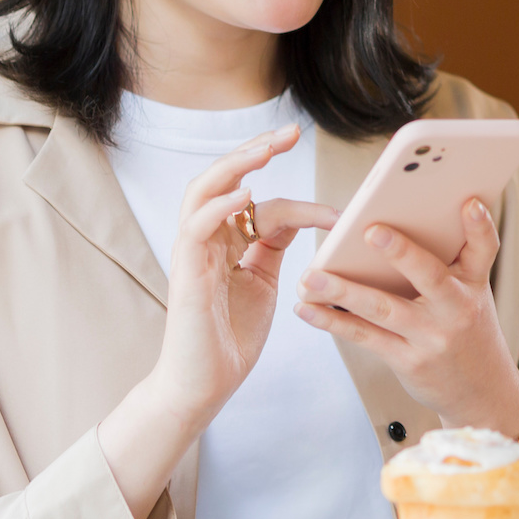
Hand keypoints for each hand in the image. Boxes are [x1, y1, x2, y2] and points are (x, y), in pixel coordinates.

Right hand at [99, 123, 336, 518]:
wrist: (204, 385)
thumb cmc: (229, 336)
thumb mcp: (263, 282)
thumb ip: (272, 247)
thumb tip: (298, 216)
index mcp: (225, 241)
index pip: (259, 203)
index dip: (296, 196)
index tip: (332, 204)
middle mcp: (205, 239)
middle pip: (222, 179)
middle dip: (255, 152)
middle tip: (290, 133)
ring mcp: (192, 253)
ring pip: (203, 192)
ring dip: (235, 165)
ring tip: (266, 150)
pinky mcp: (186, 273)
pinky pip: (196, 229)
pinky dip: (219, 207)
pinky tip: (246, 195)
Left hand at [293, 197, 518, 436]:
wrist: (481, 391)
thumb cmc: (467, 328)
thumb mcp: (471, 293)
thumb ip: (448, 261)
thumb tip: (400, 220)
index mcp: (473, 283)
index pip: (484, 248)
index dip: (479, 225)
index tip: (469, 202)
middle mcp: (457, 308)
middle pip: (430, 276)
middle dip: (402, 253)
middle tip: (371, 231)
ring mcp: (432, 337)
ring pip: (384, 308)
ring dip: (344, 291)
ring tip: (311, 277)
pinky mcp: (408, 360)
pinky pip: (366, 336)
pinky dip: (333, 321)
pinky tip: (308, 309)